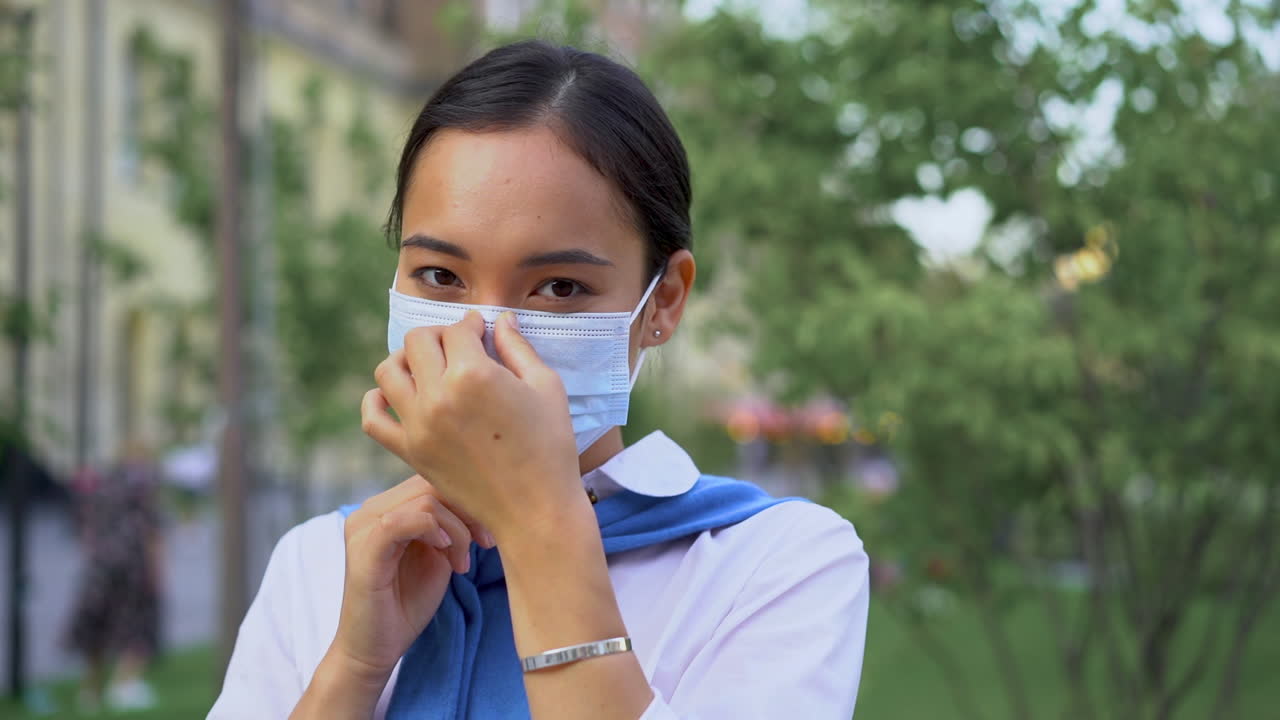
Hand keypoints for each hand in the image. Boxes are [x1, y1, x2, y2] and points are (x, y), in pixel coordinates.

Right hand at [328, 475, 493, 684]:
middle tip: (485, 543)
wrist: (375, 648)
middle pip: (431, 483)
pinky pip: (402, 520)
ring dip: (457, 529)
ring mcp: (363, 527)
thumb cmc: (407, 603)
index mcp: (385, 506)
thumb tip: (481, 501)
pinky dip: (434, 531)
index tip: (488, 532)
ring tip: (462, 562)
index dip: (468, 499)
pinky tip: (447, 553)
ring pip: (424, 500)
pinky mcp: (363, 549)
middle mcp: (370, 509)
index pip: (432, 479)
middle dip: (468, 511)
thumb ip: (449, 525)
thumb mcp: (438, 554)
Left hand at [360, 311, 584, 540]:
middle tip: (458, 346)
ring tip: (427, 366)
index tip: (481, 329)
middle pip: (418, 341)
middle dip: (439, 335)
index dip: (472, 324)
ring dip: (405, 360)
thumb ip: (517, 347)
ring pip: (388, 371)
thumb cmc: (551, 446)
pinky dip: (376, 400)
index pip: (458, 329)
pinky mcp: (410, 452)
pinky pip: (373, 419)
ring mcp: (418, 426)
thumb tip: (501, 320)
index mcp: (474, 374)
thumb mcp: (546, 387)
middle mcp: (438, 396)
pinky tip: (397, 396)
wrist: (536, 509)